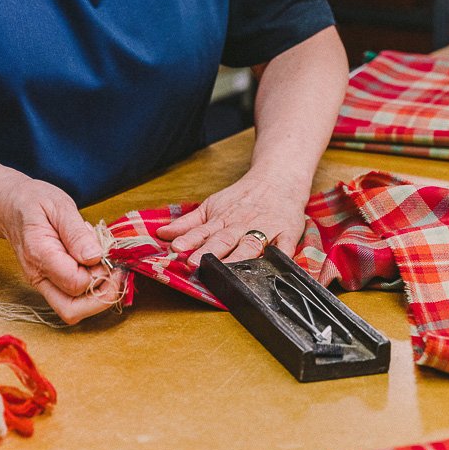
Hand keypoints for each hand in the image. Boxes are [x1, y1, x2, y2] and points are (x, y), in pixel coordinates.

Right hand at [0, 177, 124, 324]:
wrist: (9, 206)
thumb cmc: (33, 201)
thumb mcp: (59, 206)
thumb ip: (76, 233)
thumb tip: (95, 257)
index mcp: (39, 254)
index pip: (76, 283)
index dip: (98, 272)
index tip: (104, 251)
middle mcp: (37, 276)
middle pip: (72, 310)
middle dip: (101, 296)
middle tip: (111, 268)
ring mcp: (41, 284)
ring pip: (72, 311)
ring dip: (96, 295)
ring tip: (101, 264)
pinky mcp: (48, 285)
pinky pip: (71, 300)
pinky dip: (89, 289)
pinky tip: (91, 265)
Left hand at [155, 171, 308, 267]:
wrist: (277, 180)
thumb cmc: (241, 197)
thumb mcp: (211, 206)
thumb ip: (187, 223)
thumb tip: (161, 233)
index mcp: (221, 220)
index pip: (202, 232)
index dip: (189, 241)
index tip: (176, 249)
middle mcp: (241, 226)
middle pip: (223, 240)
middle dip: (208, 253)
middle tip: (194, 263)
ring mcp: (264, 230)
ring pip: (250, 246)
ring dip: (237, 258)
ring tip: (226, 270)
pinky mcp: (287, 234)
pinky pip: (284, 247)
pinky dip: (279, 256)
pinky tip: (273, 265)